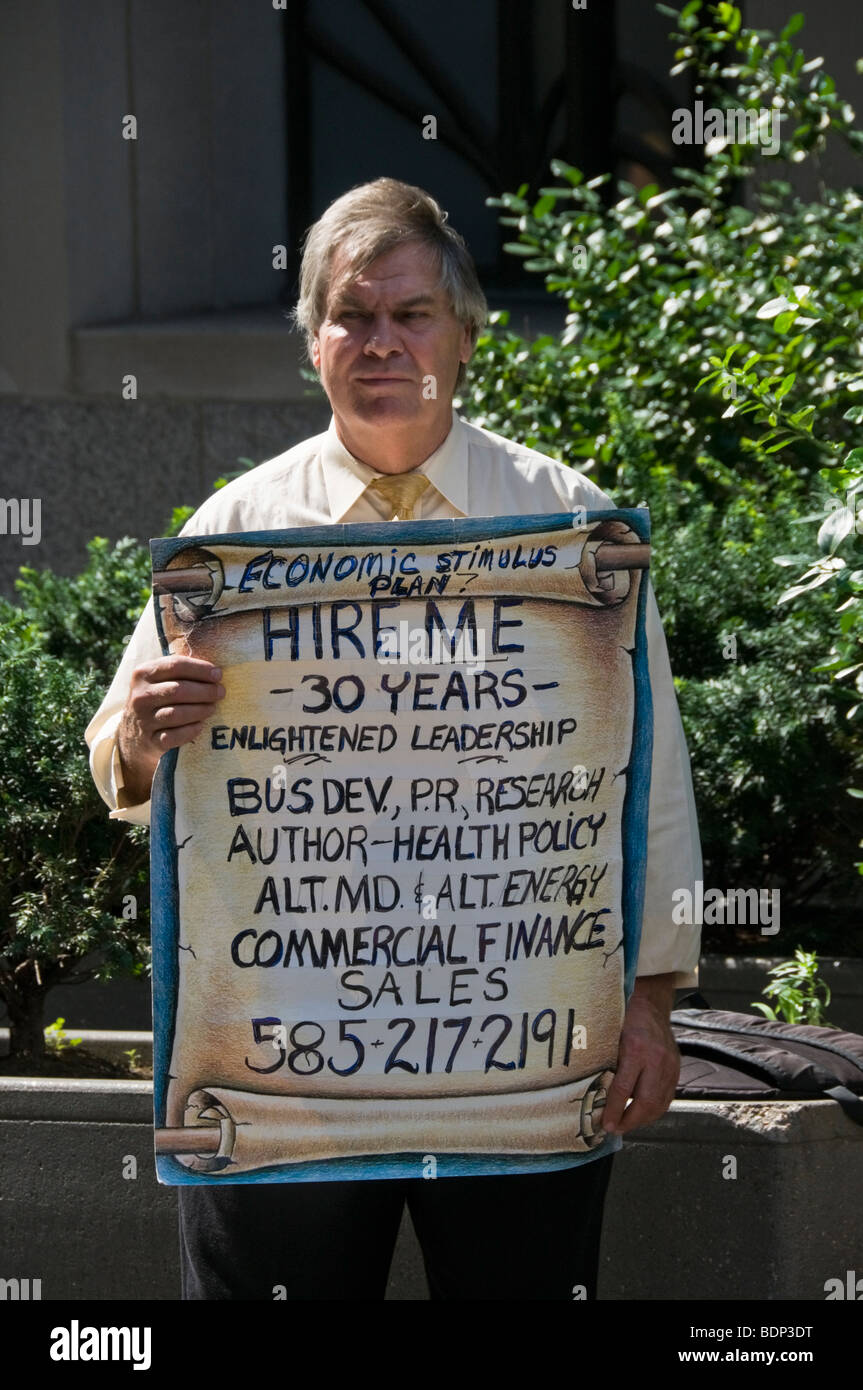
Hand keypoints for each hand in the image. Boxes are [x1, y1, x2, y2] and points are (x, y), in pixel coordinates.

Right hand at [117, 656, 224, 802]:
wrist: (133, 734)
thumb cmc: (156, 699)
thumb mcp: (158, 680)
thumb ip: (180, 671)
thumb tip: (214, 671)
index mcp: (143, 674)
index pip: (175, 665)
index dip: (200, 669)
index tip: (218, 674)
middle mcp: (140, 696)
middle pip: (179, 690)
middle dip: (205, 691)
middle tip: (220, 692)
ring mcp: (143, 720)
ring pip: (178, 714)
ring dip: (201, 710)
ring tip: (212, 708)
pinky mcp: (151, 741)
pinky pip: (176, 736)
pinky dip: (191, 730)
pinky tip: (200, 725)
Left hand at [600, 973, 679, 1136]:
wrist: (651, 1005)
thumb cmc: (624, 1019)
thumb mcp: (610, 1036)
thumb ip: (605, 1062)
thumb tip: (592, 1093)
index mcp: (636, 1049)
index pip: (623, 1089)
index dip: (614, 1110)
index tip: (606, 1124)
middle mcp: (656, 1059)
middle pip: (646, 1102)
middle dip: (630, 1121)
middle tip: (615, 1129)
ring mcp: (670, 1065)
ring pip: (659, 1103)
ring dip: (642, 1119)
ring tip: (626, 1124)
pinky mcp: (677, 1069)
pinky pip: (667, 1097)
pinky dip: (654, 1110)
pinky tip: (642, 1114)